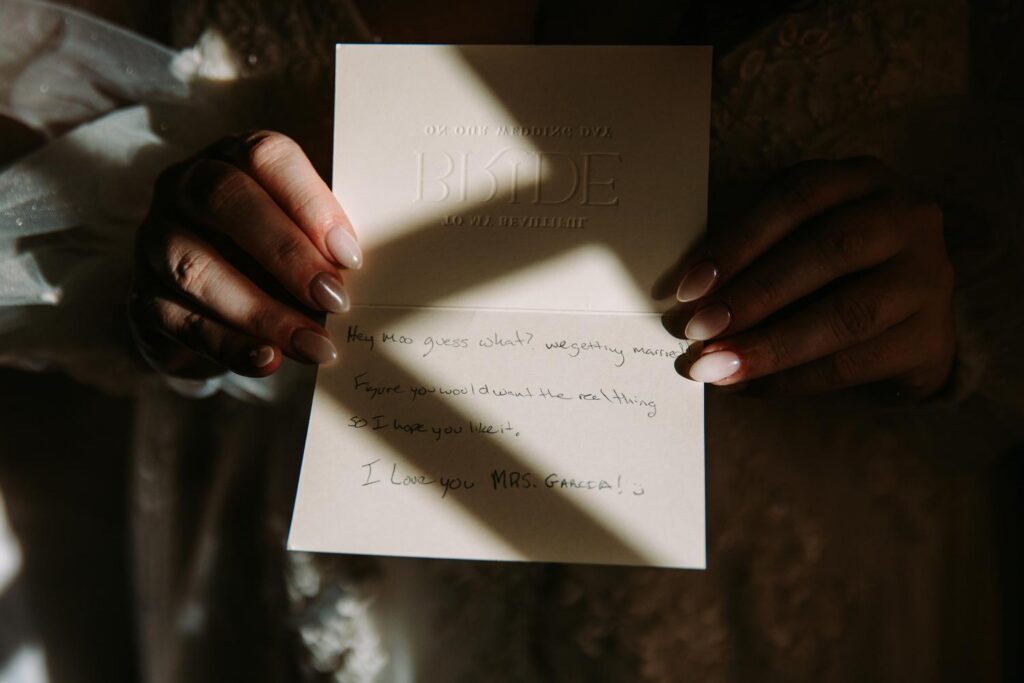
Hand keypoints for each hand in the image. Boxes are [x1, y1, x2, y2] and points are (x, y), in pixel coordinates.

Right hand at [129, 131, 362, 378]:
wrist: (207, 308)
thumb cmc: (267, 258)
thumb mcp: (299, 237)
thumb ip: (321, 243)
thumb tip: (353, 275)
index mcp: (233, 158)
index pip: (266, 156)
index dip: (310, 203)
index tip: (350, 256)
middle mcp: (184, 188)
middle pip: (223, 199)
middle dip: (286, 253)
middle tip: (334, 299)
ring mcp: (155, 240)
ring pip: (196, 267)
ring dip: (263, 311)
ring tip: (314, 343)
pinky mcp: (142, 299)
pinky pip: (182, 322)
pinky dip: (230, 345)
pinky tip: (269, 360)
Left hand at [672, 157, 954, 399]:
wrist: (904, 319)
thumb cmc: (828, 271)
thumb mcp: (794, 239)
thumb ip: (750, 256)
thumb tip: (689, 300)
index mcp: (859, 179)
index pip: (795, 198)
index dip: (738, 242)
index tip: (689, 287)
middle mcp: (904, 217)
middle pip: (827, 251)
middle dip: (754, 296)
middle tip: (699, 331)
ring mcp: (926, 276)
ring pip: (846, 313)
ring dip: (771, 346)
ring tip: (717, 368)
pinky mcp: (930, 336)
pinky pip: (855, 362)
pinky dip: (794, 379)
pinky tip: (750, 387)